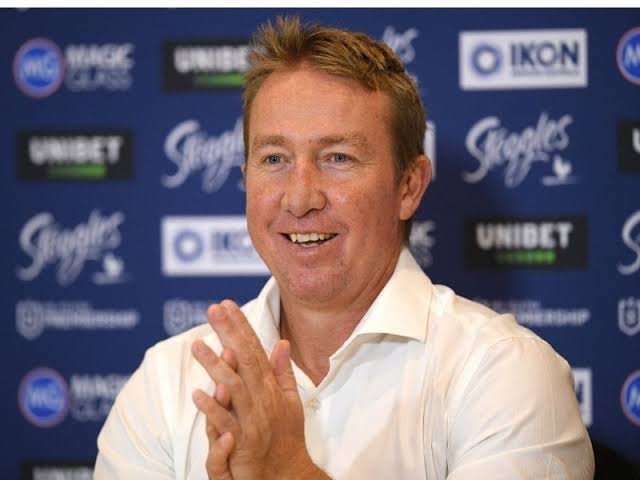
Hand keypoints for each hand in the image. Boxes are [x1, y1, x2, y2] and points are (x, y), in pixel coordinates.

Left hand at [191, 300, 328, 479]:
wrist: (288, 474)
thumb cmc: (286, 438)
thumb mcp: (290, 401)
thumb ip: (283, 371)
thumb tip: (283, 343)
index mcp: (271, 387)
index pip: (255, 349)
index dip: (241, 326)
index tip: (227, 305)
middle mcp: (264, 398)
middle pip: (245, 359)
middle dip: (229, 332)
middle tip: (213, 309)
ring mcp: (254, 419)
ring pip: (234, 386)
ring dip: (216, 365)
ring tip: (197, 345)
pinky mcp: (244, 442)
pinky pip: (226, 423)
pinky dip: (213, 408)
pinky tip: (198, 394)